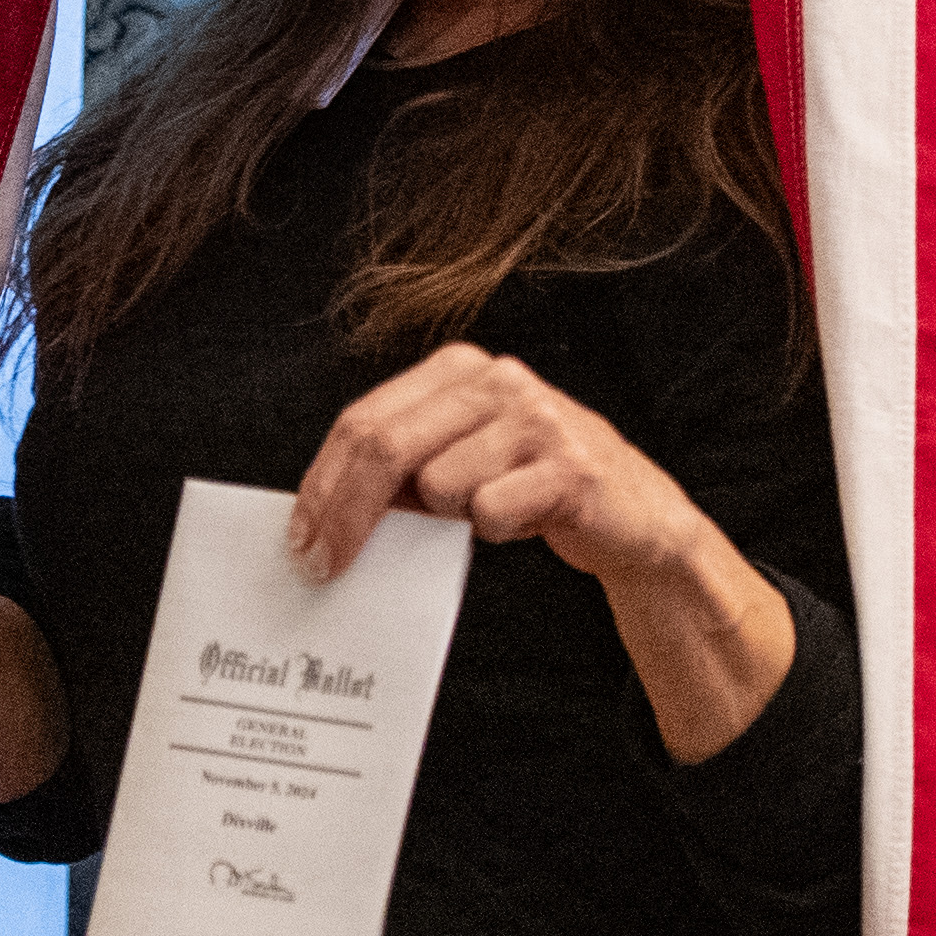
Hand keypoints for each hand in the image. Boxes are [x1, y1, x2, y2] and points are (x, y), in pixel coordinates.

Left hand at [283, 345, 716, 595]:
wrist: (634, 514)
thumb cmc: (532, 484)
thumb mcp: (462, 457)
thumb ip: (403, 463)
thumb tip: (323, 514)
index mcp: (460, 367)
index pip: (365, 421)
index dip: (324, 483)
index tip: (301, 537)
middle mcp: (497, 379)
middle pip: (386, 447)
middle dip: (344, 515)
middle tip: (321, 567)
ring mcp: (537, 418)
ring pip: (441, 486)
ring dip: (453, 517)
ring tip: (492, 507)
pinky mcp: (570, 466)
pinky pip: (492, 513)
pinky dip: (498, 529)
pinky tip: (527, 516)